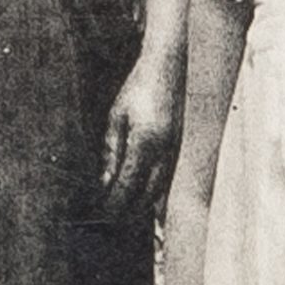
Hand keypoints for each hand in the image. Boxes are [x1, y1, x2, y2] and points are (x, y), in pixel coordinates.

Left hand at [100, 55, 180, 216]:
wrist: (170, 67)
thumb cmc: (140, 87)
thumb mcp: (116, 118)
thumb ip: (111, 152)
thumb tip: (106, 182)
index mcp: (144, 143)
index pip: (127, 185)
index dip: (114, 202)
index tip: (102, 210)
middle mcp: (165, 152)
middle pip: (147, 195)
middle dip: (129, 209)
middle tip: (112, 216)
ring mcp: (177, 151)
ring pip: (161, 190)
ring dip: (144, 204)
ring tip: (127, 210)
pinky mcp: (182, 149)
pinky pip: (170, 178)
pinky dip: (157, 191)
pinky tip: (149, 197)